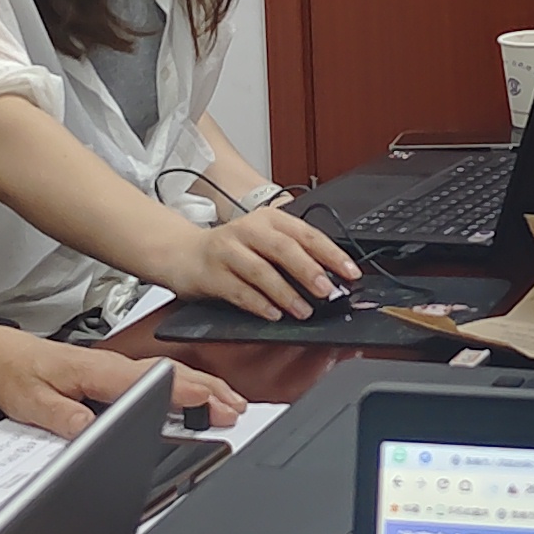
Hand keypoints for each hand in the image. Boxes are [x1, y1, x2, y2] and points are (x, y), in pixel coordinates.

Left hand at [0, 322, 245, 433]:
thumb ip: (62, 417)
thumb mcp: (31, 401)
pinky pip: (155, 378)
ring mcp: (113, 369)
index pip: (152, 381)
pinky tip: (194, 397)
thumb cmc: (14, 372)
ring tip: (230, 403)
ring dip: (202, 386)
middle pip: (171, 375)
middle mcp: (111, 366)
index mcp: (98, 370)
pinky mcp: (109, 375)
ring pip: (168, 375)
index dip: (186, 393)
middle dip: (209, 390)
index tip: (213, 405)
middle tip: (238, 409)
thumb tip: (91, 431)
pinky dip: (183, 385)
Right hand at [152, 202, 359, 320]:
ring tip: (304, 310)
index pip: (306, 234)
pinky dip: (258, 304)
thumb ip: (295, 254)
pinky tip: (273, 314)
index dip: (331, 254)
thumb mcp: (264, 241)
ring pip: (261, 271)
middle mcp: (249, 230)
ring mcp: (228, 251)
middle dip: (309, 271)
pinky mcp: (211, 273)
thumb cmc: (232, 249)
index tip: (350, 273)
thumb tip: (333, 278)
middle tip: (328, 291)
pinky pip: (239, 290)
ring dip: (286, 293)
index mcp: (269, 219)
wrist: (183, 252)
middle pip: (284, 249)